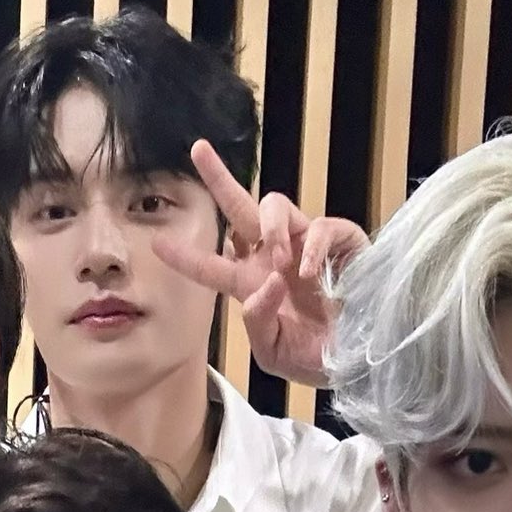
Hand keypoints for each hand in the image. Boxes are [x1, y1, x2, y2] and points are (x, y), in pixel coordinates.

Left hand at [151, 139, 368, 388]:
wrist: (356, 361)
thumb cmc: (313, 357)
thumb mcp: (274, 352)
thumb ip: (257, 321)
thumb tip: (264, 284)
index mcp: (253, 285)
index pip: (212, 266)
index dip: (186, 257)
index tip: (156, 243)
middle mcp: (274, 257)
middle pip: (241, 208)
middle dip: (219, 178)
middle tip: (198, 149)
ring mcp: (304, 245)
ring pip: (275, 206)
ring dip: (271, 230)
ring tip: (281, 265)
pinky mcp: (338, 240)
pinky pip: (318, 226)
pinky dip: (311, 248)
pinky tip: (310, 274)